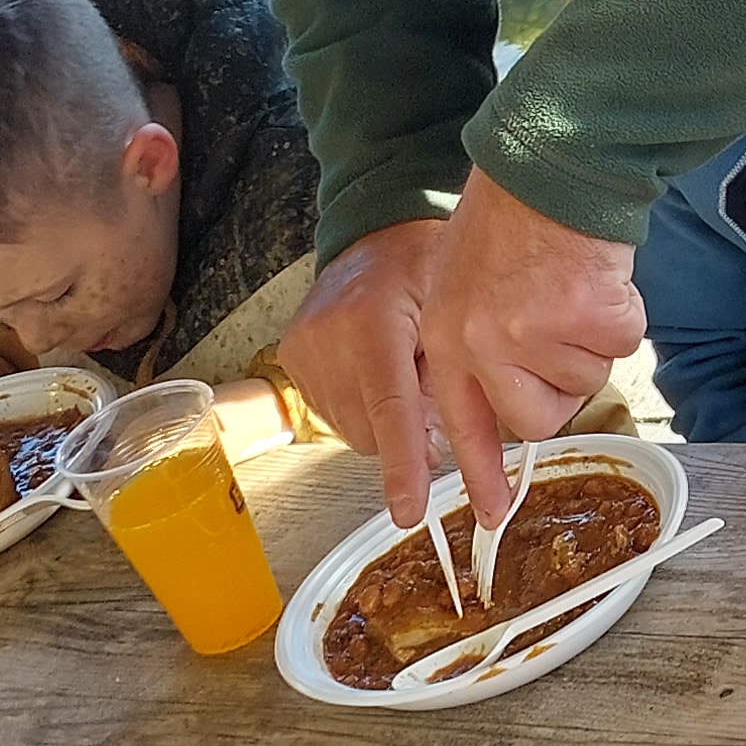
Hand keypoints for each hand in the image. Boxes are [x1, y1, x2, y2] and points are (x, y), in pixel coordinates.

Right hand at [281, 218, 446, 523]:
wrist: (375, 235)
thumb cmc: (424, 269)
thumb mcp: (453, 310)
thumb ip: (451, 378)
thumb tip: (440, 450)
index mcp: (373, 322)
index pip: (391, 409)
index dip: (403, 465)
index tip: (408, 510)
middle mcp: (327, 337)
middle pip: (374, 432)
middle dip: (409, 432)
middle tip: (429, 390)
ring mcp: (303, 351)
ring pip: (355, 431)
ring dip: (385, 420)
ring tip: (399, 369)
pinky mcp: (291, 360)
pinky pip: (335, 415)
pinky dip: (362, 406)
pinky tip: (374, 370)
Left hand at [416, 169, 644, 526]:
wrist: (552, 159)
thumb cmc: (513, 213)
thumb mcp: (462, 279)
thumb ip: (476, 341)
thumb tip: (508, 404)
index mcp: (448, 336)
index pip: (463, 422)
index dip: (480, 472)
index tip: (493, 515)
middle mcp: (484, 343)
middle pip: (538, 417)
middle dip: (560, 385)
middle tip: (560, 328)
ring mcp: (534, 333)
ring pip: (586, 380)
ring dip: (592, 340)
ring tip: (571, 284)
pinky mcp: (586, 318)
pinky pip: (622, 346)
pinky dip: (623, 314)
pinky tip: (598, 275)